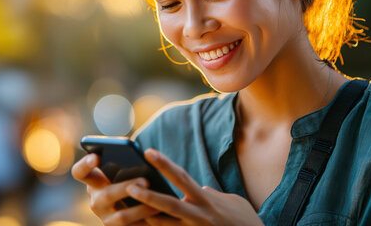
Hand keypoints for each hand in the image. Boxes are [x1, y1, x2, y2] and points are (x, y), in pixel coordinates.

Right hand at [71, 153, 160, 224]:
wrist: (132, 205)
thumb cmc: (128, 179)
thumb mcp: (121, 171)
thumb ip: (124, 163)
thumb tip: (143, 156)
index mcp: (93, 181)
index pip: (79, 172)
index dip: (84, 165)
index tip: (96, 156)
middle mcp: (95, 200)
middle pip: (106, 195)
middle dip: (127, 188)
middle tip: (146, 181)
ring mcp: (105, 217)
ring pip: (122, 217)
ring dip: (142, 209)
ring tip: (158, 202)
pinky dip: (147, 222)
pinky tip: (160, 214)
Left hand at [125, 149, 263, 225]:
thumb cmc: (245, 220)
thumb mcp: (231, 201)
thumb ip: (212, 194)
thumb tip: (200, 188)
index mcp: (205, 199)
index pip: (181, 177)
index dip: (164, 164)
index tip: (148, 152)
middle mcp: (199, 215)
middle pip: (169, 204)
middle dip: (148, 195)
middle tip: (129, 186)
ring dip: (146, 220)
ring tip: (125, 214)